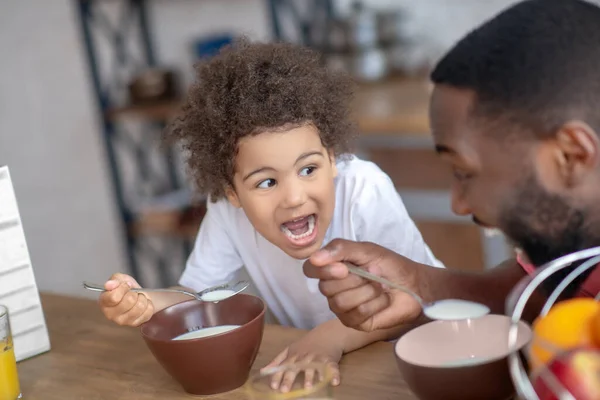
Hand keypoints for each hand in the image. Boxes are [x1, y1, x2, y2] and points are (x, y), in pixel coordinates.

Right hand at [99, 273, 153, 326]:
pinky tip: (143, 304)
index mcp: (104, 302)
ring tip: (138, 297)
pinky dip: (148, 304)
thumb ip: (114, 280)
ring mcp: (123, 321)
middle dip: (134, 293)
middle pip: (129, 301)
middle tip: (133, 292)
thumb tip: (109, 284)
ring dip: (142, 298)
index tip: (126, 285)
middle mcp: (110, 315)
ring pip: (140, 306)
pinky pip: (148, 312)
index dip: (124, 288)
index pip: (114, 297)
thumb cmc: (125, 288)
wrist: (137, 295)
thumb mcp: (119, 279)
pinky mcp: (135, 324)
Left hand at [261, 333, 341, 392]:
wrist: (327, 334)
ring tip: (308, 387)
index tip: (273, 386)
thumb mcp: (290, 350)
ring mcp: (317, 358)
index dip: (277, 376)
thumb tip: (262, 371)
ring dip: (311, 376)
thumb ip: (277, 361)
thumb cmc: (306, 344)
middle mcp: (304, 357)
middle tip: (285, 389)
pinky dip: (334, 374)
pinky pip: (332, 367)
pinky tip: (334, 382)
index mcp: (293, 355)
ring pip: (313, 367)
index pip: (283, 366)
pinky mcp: (330, 360)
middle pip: (296, 367)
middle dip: (290, 378)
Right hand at [303, 239, 423, 331]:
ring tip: (379, 287)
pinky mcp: (355, 322)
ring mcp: (342, 307)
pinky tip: (383, 300)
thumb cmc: (390, 265)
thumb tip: (315, 258)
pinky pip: (356, 314)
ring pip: (340, 302)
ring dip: (366, 292)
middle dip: (353, 280)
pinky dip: (374, 304)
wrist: (414, 285)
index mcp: (332, 268)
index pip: (310, 269)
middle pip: (325, 288)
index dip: (323, 270)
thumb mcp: (366, 250)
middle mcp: (333, 289)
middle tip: (370, 274)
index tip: (343, 268)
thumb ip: (340, 249)